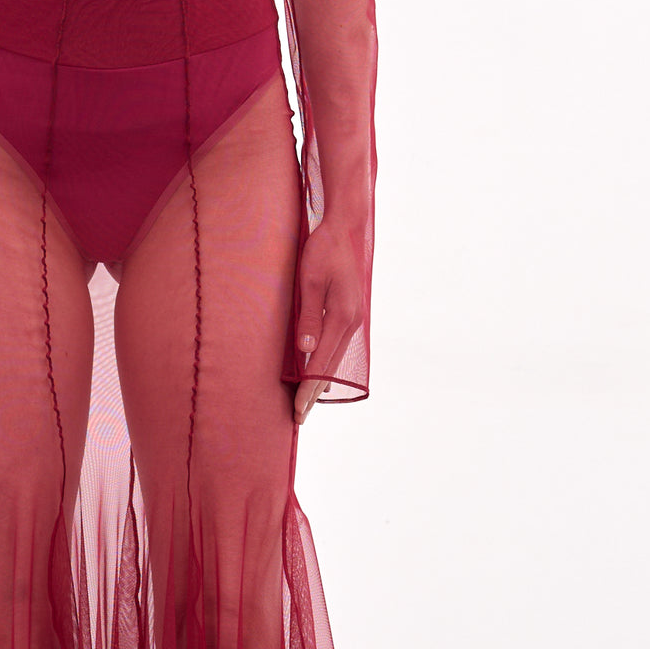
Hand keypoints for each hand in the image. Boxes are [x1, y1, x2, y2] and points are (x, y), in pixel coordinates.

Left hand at [292, 218, 362, 423]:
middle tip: (299, 419)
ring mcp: (352, 319)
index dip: (308, 389)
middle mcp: (351, 322)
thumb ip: (308, 316)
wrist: (343, 229)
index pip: (322, 364)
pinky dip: (325, 365)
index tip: (297, 411)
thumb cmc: (322, 250)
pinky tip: (318, 377)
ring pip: (334, 359)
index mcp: (342, 317)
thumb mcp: (310, 281)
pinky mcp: (348, 314)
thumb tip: (306, 350)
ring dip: (320, 383)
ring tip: (306, 404)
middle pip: (330, 368)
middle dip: (313, 394)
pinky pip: (335, 347)